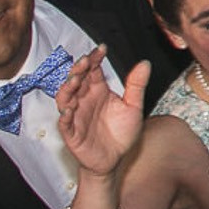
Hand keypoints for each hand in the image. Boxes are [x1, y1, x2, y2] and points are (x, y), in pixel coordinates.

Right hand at [53, 48, 148, 177]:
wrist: (115, 159)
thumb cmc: (121, 133)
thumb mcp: (133, 107)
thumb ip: (137, 86)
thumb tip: (144, 64)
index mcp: (99, 90)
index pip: (93, 69)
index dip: (95, 58)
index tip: (101, 49)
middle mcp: (85, 99)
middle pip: (77, 79)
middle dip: (79, 68)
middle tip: (85, 61)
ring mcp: (76, 114)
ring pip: (65, 97)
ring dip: (68, 87)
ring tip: (75, 79)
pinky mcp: (71, 132)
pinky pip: (64, 121)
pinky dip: (65, 114)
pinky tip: (70, 108)